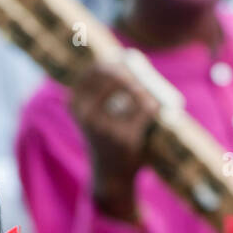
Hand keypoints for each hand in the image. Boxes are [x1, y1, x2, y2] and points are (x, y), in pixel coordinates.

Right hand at [68, 64, 158, 221]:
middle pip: (113, 75)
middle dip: (130, 71)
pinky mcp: (125, 138)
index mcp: (75, 105)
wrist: (110, 175)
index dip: (112, 61)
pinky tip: (157, 108)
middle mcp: (87, 114)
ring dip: (145, 90)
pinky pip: (145, 110)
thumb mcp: (92, 115)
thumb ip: (98, 92)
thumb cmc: (104, 139)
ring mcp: (105, 127)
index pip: (93, 70)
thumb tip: (121, 57)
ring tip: (149, 97)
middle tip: (141, 76)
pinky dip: (154, 106)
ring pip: (133, 91)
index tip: (124, 62)